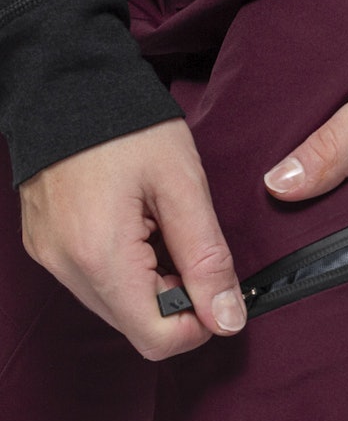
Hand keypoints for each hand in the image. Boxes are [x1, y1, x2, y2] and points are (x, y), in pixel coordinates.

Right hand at [19, 120, 245, 360]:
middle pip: (136, 326)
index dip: (199, 323)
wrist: (67, 80)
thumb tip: (229, 319)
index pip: (156, 340)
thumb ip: (208, 259)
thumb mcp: (182, 186)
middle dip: (177, 298)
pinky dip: (127, 268)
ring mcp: (50, 258)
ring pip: (117, 306)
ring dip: (152, 282)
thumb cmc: (127, 123)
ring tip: (161, 226)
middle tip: (189, 241)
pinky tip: (137, 224)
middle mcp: (66, 268)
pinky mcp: (46, 246)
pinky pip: (95, 281)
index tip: (217, 284)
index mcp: (100, 256)